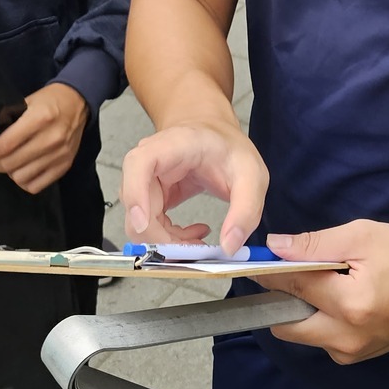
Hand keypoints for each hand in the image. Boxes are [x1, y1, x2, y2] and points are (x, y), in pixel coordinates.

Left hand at [0, 82, 88, 193]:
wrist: (79, 101)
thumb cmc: (49, 99)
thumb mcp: (27, 101)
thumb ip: (9, 119)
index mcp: (39, 119)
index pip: (5, 145)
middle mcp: (51, 139)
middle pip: (11, 163)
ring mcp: (59, 154)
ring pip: (21, 177)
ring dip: (8, 172)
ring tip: (7, 163)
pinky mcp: (65, 165)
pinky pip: (37, 185)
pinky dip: (24, 182)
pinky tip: (21, 171)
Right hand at [121, 118, 267, 254]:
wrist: (217, 139)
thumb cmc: (229, 149)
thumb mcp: (252, 176)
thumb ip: (246, 211)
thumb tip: (229, 246)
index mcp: (173, 145)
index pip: (139, 164)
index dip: (136, 195)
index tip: (144, 222)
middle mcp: (151, 162)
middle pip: (136, 207)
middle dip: (161, 237)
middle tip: (195, 249)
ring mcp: (146, 181)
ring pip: (139, 224)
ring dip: (167, 243)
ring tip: (199, 241)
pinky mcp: (149, 198)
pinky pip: (149, 227)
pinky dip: (169, 239)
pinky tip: (193, 235)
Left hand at [267, 221, 388, 363]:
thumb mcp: (362, 236)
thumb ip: (315, 244)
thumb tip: (275, 247)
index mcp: (350, 304)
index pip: (294, 287)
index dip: (270, 272)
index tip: (253, 260)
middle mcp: (347, 337)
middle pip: (287, 324)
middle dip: (280, 298)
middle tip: (286, 273)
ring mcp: (351, 352)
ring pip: (302, 333)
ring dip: (300, 309)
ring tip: (322, 283)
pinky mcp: (354, 357)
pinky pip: (320, 339)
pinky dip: (318, 319)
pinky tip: (338, 299)